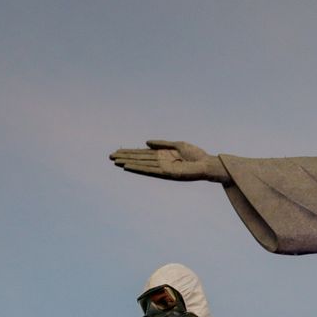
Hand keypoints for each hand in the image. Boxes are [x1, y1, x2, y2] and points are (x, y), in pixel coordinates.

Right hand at [109, 140, 230, 182]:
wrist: (207, 163)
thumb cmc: (196, 155)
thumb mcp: (177, 145)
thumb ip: (162, 144)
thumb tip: (146, 143)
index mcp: (162, 155)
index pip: (142, 154)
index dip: (130, 152)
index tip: (117, 151)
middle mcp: (161, 162)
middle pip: (139, 159)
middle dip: (125, 157)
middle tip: (110, 157)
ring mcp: (163, 168)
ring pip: (142, 165)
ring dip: (128, 163)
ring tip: (115, 162)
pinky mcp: (167, 173)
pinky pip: (150, 170)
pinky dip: (139, 169)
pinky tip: (129, 166)